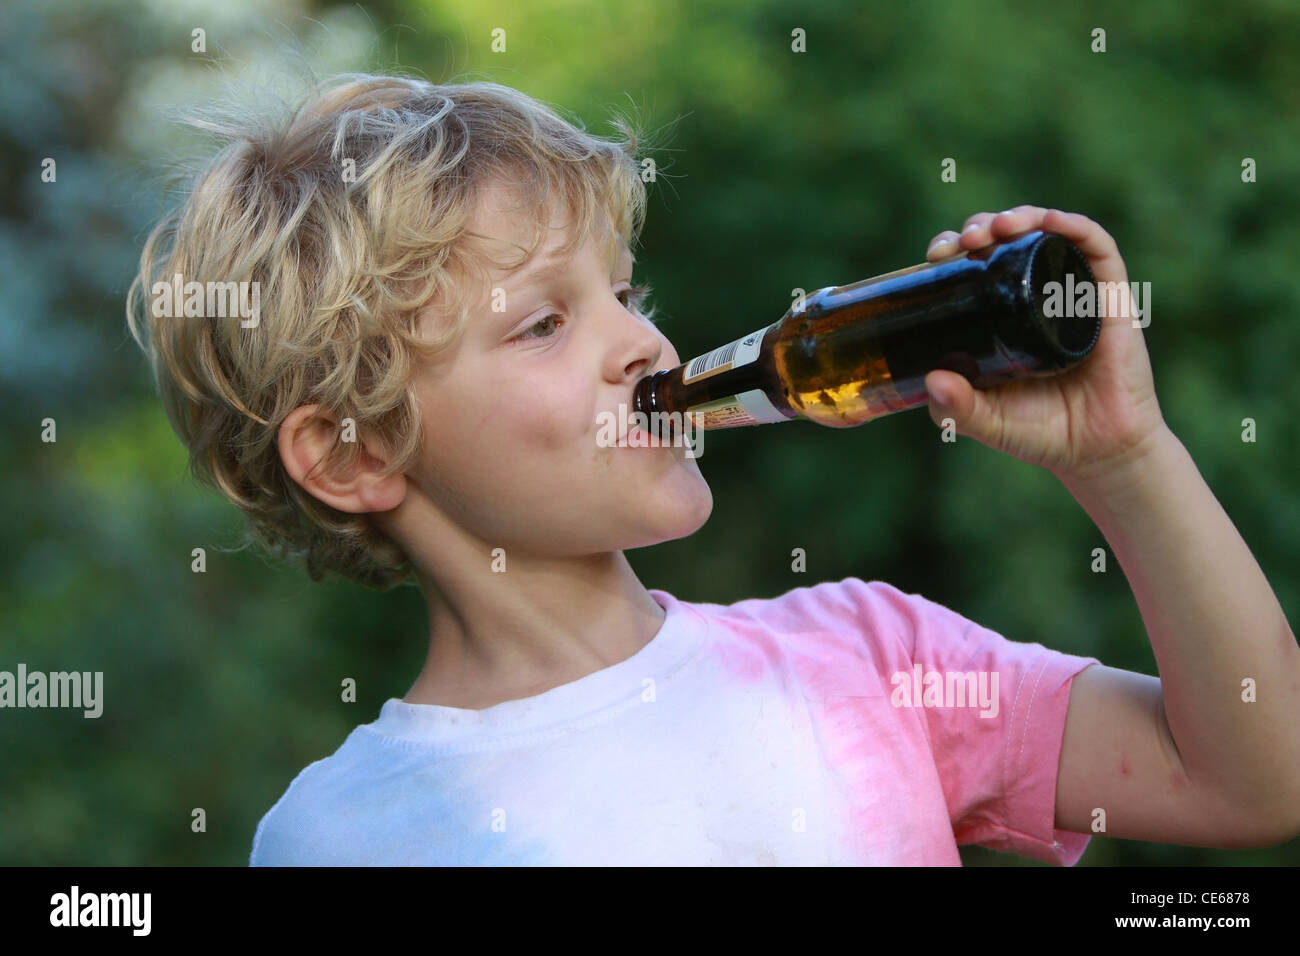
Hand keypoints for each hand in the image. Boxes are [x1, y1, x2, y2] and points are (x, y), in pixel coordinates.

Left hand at [921, 206, 1167, 483]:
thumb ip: (956, 408)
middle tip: (963, 241)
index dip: (954, 249)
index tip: (936, 255)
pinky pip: (1098, 251)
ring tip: (997, 227)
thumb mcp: (986, 422)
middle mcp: (1038, 297)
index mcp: (1004, 315)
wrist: (1099, 452)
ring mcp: (1075, 293)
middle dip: (982, 227)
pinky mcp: (1112, 299)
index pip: (976, 265)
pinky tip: (1051, 221)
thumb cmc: (1041, 433)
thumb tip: (933, 379)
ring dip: (1023, 217)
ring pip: (1050, 235)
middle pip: (1008, 241)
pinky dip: (1076, 227)